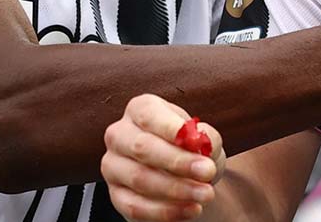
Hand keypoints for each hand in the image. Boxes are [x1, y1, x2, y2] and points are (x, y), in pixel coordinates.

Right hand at [102, 95, 225, 221]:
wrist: (184, 178)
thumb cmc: (193, 150)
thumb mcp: (206, 140)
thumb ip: (207, 138)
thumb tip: (201, 139)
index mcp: (139, 109)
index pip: (148, 114)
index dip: (171, 128)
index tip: (197, 142)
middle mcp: (119, 134)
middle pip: (142, 147)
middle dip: (178, 162)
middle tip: (208, 172)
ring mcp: (112, 166)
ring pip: (140, 178)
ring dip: (177, 189)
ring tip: (205, 194)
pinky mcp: (115, 195)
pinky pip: (135, 206)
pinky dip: (165, 211)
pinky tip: (190, 209)